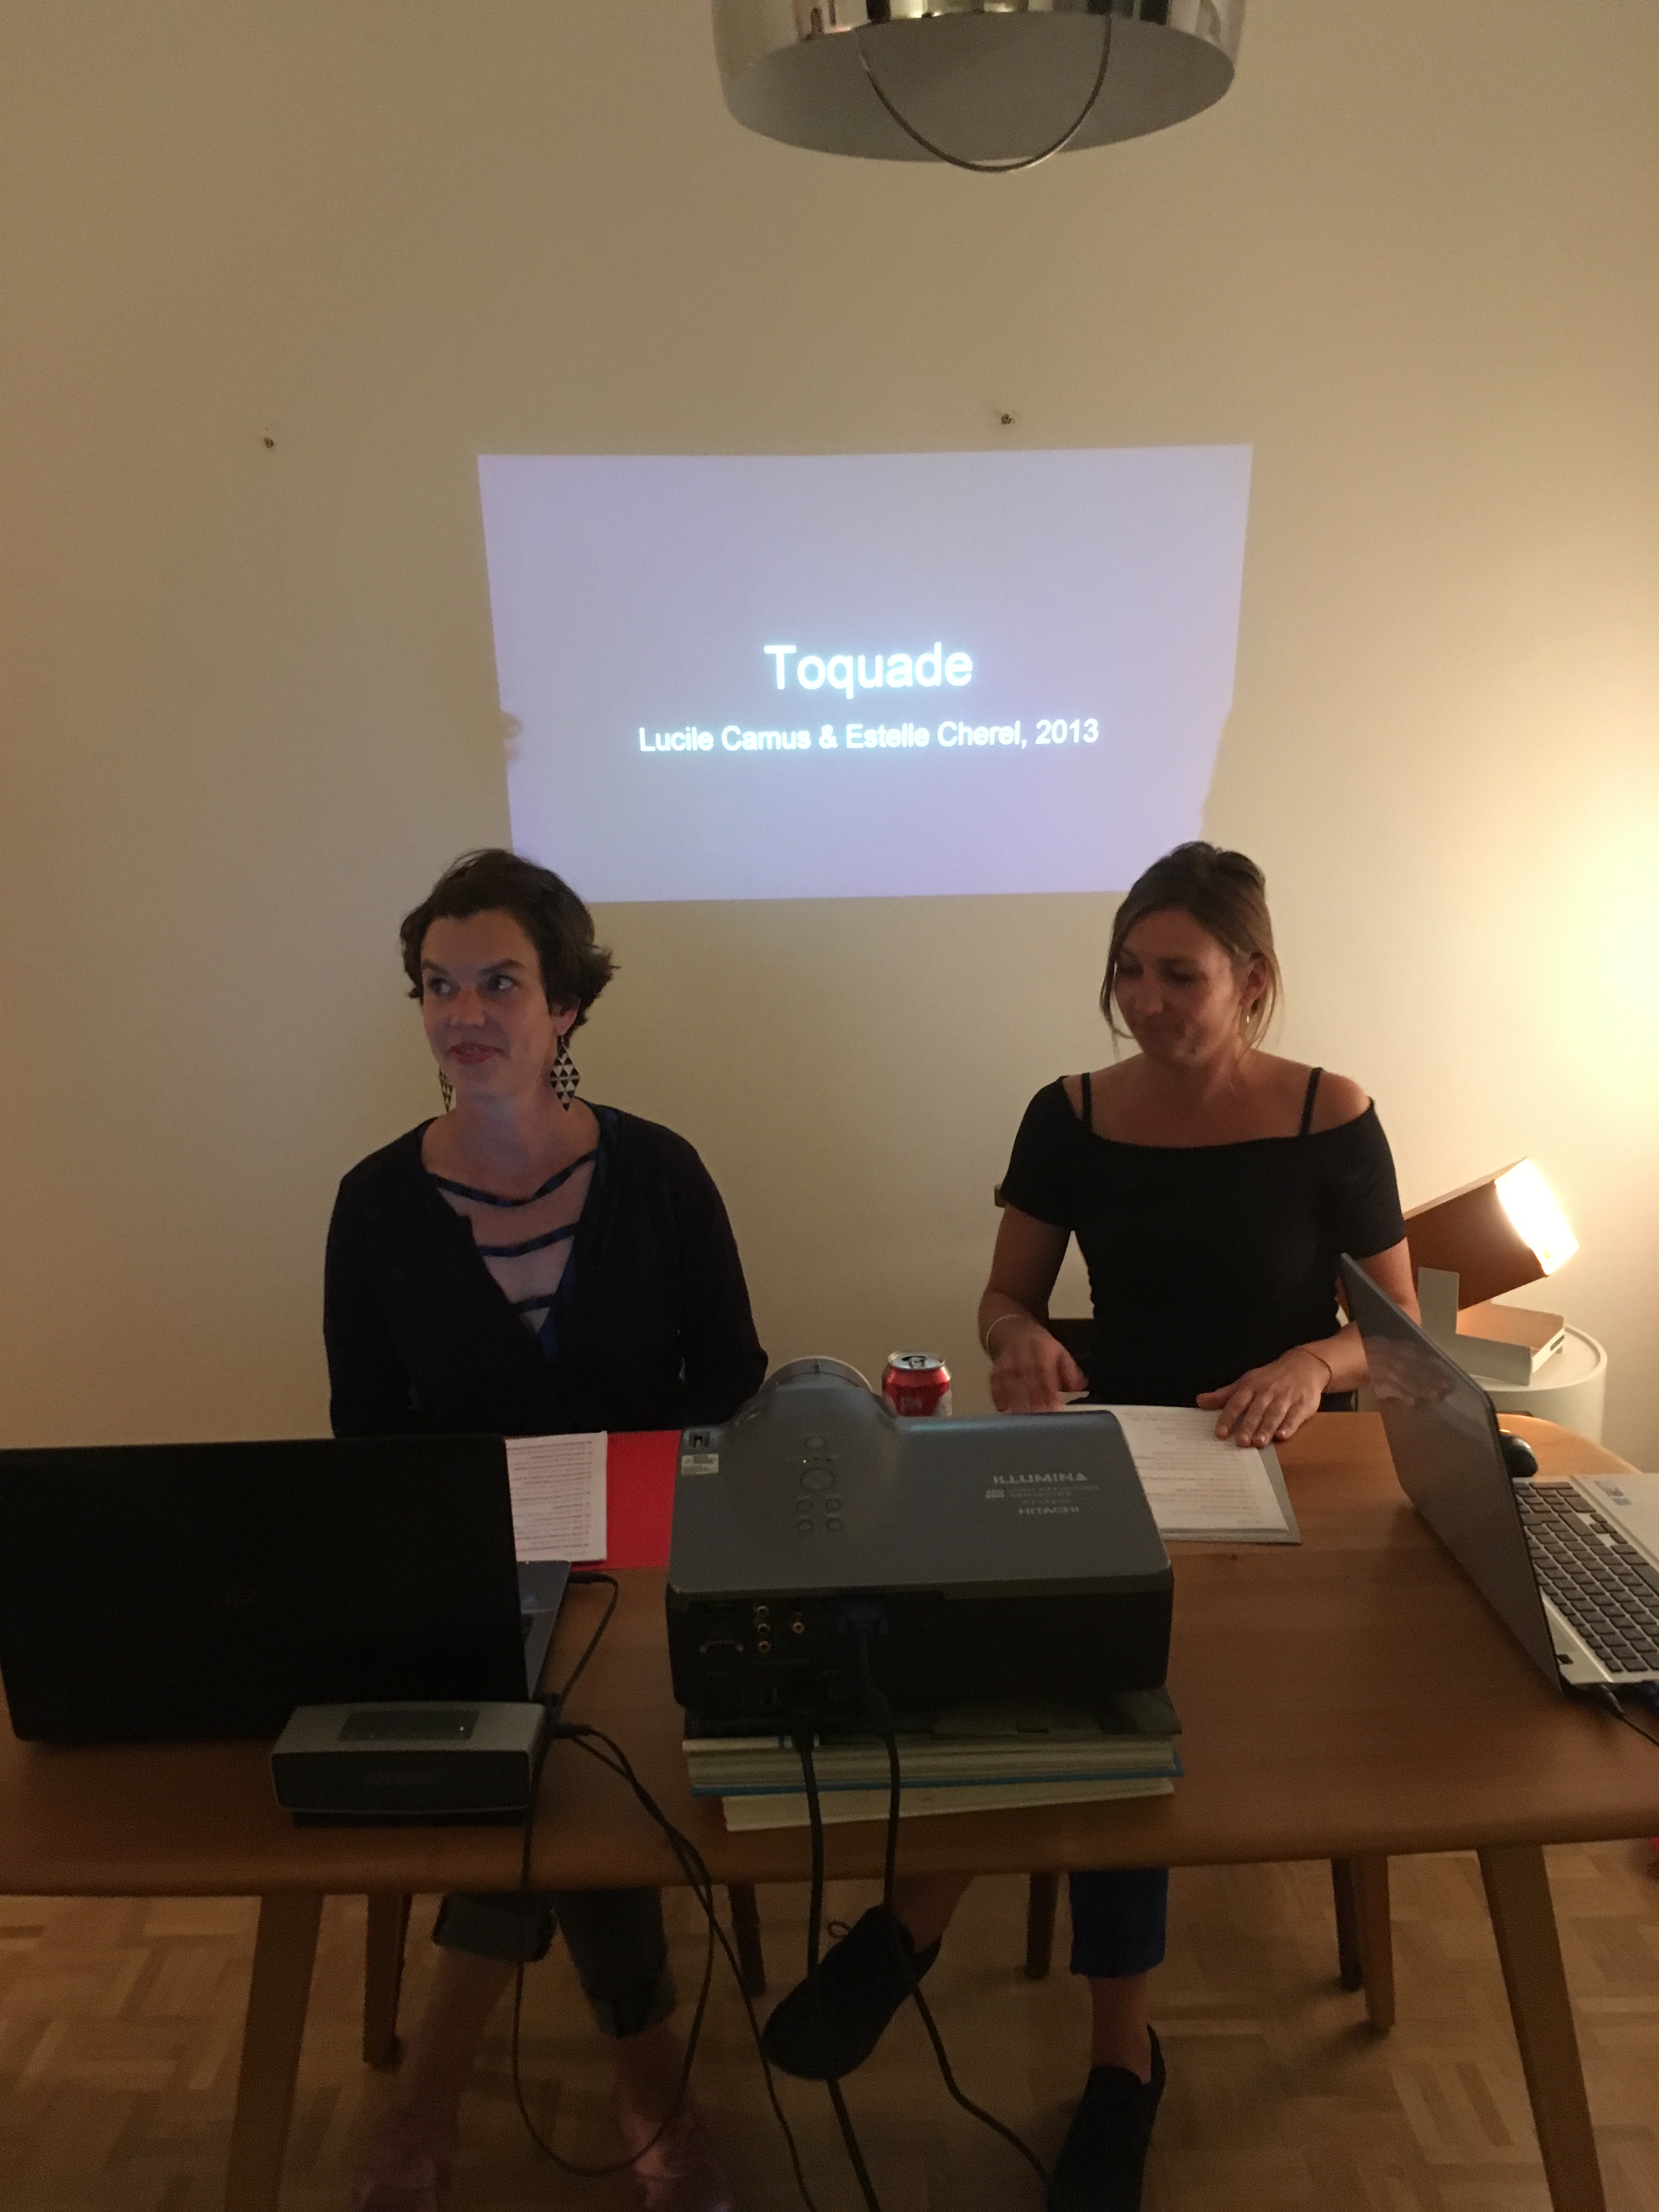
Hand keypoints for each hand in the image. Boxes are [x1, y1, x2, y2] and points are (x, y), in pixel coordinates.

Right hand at [988, 1319, 1087, 1412]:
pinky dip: (997, 1393)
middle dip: (1032, 1396)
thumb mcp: (1060, 1352)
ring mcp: (1008, 1359)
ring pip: (1009, 1378)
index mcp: (1042, 1349)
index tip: (1054, 1405)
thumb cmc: (1041, 1347)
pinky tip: (1002, 1408)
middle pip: (1027, 1375)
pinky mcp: (996, 1365)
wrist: (1014, 1330)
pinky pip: (994, 1379)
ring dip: (1014, 1397)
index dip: (1049, 1388)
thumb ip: (1070, 1371)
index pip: (1045, 1369)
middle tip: (1038, 1415)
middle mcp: (1023, 1353)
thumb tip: (1080, 1387)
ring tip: (1020, 1415)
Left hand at [1197, 1347, 1330, 1446]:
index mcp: (1251, 1387)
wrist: (1304, 1365)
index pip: (1237, 1403)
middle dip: (1248, 1426)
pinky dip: (1289, 1426)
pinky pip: (1295, 1416)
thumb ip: (1224, 1395)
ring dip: (1267, 1428)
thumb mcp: (1246, 1382)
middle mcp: (1267, 1392)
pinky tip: (1282, 1436)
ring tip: (1259, 1443)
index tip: (1220, 1433)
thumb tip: (1200, 1401)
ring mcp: (1286, 1398)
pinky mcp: (1302, 1404)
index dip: (1228, 1418)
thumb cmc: (1269, 1378)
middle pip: (1256, 1410)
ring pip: (1275, 1414)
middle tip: (1241, 1442)